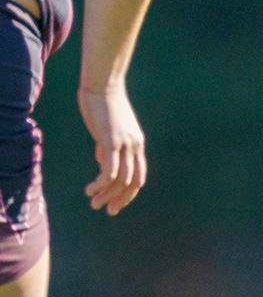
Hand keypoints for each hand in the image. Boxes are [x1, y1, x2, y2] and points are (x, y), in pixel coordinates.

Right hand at [77, 84, 146, 214]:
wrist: (102, 84)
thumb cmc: (102, 104)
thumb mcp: (108, 129)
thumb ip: (107, 146)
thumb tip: (102, 159)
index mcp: (136, 144)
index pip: (139, 175)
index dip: (129, 192)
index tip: (116, 204)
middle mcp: (135, 146)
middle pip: (134, 181)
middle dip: (122, 199)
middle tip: (108, 211)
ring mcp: (125, 144)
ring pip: (121, 179)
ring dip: (107, 195)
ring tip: (94, 203)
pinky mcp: (111, 141)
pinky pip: (109, 171)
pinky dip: (100, 184)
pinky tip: (90, 189)